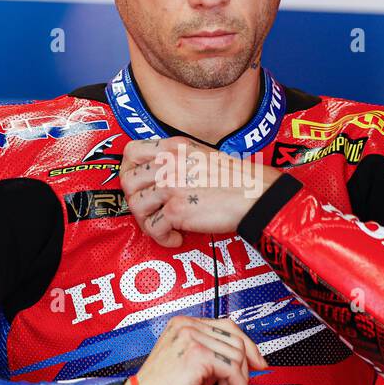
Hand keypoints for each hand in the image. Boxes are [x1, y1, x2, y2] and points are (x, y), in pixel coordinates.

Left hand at [120, 136, 281, 248]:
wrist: (256, 196)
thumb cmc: (237, 180)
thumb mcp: (201, 155)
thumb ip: (176, 161)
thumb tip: (157, 179)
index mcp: (174, 147)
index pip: (131, 151)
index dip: (127, 170)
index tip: (136, 184)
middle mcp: (169, 163)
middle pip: (128, 181)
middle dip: (135, 200)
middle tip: (150, 210)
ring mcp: (171, 186)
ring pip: (136, 206)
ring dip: (147, 222)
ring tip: (164, 227)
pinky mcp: (177, 210)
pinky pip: (153, 228)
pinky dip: (162, 238)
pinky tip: (176, 238)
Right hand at [122, 316, 267, 384]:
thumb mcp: (194, 370)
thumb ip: (216, 361)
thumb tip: (246, 364)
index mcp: (184, 325)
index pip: (227, 326)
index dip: (248, 346)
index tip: (258, 364)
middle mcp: (188, 326)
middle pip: (236, 339)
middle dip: (244, 371)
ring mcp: (192, 337)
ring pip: (237, 356)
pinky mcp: (197, 354)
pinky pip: (232, 370)